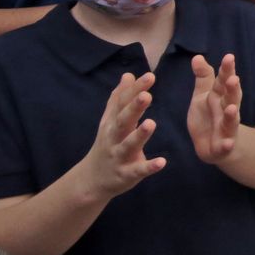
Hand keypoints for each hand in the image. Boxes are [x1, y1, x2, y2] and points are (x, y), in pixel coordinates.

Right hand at [82, 73, 163, 199]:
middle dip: (134, 108)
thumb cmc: (107, 144)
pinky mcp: (126, 174)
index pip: (123, 103)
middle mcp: (114, 137)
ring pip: (129, 145)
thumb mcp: (110, 121)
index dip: (135, 90)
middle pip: (123, 120)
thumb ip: (120, 98)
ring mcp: (119, 156)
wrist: (92, 179)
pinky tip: (162, 162)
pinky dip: (149, 166)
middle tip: (147, 95)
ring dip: (139, 135)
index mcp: (113, 122)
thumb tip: (128, 75)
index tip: (149, 76)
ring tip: (151, 123)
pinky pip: (138, 170)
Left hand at [187, 54, 241, 164]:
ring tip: (232, 109)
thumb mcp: (204, 95)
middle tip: (233, 79)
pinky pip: (225, 146)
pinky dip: (227, 144)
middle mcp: (226, 111)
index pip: (224, 81)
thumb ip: (203, 77)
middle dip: (232, 90)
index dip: (227, 70)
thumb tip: (197, 56)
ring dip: (232, 115)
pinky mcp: (223, 146)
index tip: (229, 57)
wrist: (214, 146)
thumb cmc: (209, 117)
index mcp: (220, 97)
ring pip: (231, 121)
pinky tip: (228, 143)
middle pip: (231, 99)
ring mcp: (226, 129)